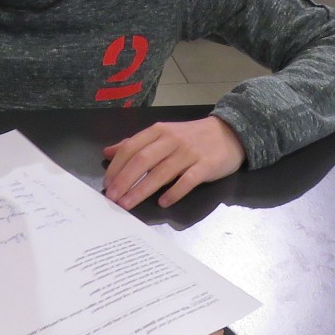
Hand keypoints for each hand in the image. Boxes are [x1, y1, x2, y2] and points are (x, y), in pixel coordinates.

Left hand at [101, 117, 245, 209]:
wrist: (228, 133)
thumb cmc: (190, 137)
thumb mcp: (162, 134)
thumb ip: (136, 144)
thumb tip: (108, 153)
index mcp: (158, 131)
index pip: (131, 147)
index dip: (117, 166)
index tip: (107, 184)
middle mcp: (172, 140)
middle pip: (143, 160)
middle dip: (125, 180)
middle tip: (112, 198)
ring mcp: (189, 153)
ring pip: (162, 172)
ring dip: (142, 189)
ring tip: (128, 204)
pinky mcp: (206, 166)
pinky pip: (187, 180)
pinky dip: (174, 192)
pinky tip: (162, 203)